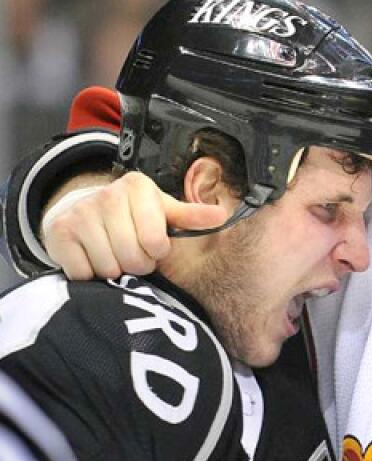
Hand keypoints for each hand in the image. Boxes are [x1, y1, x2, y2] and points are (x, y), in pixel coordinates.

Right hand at [43, 171, 226, 279]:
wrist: (81, 211)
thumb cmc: (132, 216)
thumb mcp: (162, 210)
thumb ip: (191, 216)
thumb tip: (223, 215)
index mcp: (138, 186)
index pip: (156, 241)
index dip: (157, 251)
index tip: (154, 246)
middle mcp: (107, 195)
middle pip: (133, 257)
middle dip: (138, 264)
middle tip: (134, 254)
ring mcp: (80, 213)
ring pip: (109, 267)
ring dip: (116, 271)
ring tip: (116, 256)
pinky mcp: (58, 232)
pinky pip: (83, 273)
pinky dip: (91, 274)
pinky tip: (93, 258)